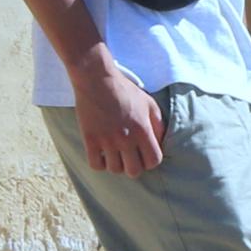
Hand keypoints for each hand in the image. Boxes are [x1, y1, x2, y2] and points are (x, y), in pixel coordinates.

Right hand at [71, 45, 164, 175]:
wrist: (97, 79)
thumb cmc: (125, 90)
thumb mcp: (148, 103)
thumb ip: (158, 124)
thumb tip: (160, 143)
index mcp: (142, 130)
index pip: (153, 161)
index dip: (151, 161)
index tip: (144, 154)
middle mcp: (126, 138)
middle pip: (134, 171)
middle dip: (134, 166)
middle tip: (130, 156)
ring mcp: (107, 140)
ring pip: (115, 170)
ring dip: (117, 164)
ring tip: (115, 154)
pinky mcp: (90, 139)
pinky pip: (96, 165)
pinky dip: (100, 163)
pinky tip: (102, 154)